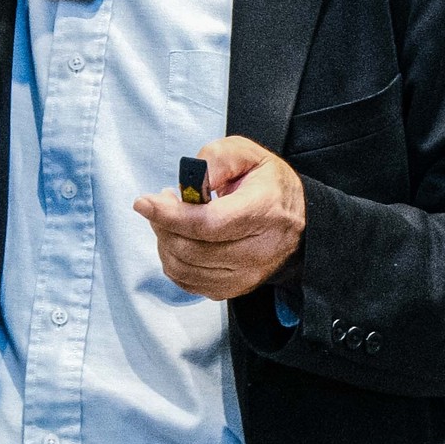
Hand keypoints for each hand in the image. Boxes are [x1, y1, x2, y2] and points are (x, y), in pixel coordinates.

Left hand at [137, 136, 307, 301]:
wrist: (300, 221)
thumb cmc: (268, 185)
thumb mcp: (247, 154)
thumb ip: (216, 159)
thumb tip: (189, 185)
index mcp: (264, 210)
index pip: (208, 223)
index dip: (170, 215)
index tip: (144, 203)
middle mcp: (258, 250)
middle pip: (190, 248)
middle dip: (163, 224)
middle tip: (161, 203)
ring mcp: (246, 275)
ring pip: (183, 267)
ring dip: (165, 241)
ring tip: (171, 219)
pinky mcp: (233, 289)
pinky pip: (186, 281)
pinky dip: (173, 260)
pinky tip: (180, 240)